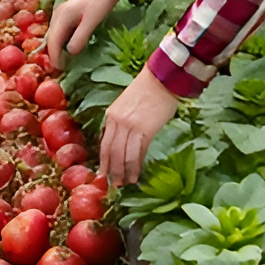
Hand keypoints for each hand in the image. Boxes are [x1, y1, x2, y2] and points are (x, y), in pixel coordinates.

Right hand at [46, 0, 126, 69]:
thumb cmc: (102, 1)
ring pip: (55, 35)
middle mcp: (58, 14)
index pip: (53, 41)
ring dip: (57, 48)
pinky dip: (62, 41)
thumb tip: (70, 53)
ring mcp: (62, 13)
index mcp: (62, 16)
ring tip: (63, 62)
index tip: (59, 71)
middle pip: (51, 38)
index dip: (55, 57)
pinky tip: (68, 47)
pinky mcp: (68, 13)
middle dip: (54, 54)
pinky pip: (61, 31)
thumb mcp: (92, 21)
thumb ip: (80, 37)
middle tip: (60, 70)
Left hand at [100, 66, 178, 185]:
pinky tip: (136, 174)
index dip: (104, 160)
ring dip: (124, 172)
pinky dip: (136, 166)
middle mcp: (117, 122)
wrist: (161, 80)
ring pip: (123, 155)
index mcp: (111, 115)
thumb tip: (121, 141)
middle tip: (113, 184)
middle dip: (112, 170)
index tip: (103, 172)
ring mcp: (130, 127)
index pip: (104, 143)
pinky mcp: (145, 131)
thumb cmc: (146, 91)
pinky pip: (137, 153)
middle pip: (111, 152)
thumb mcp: (125, 105)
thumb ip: (120, 122)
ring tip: (125, 183)